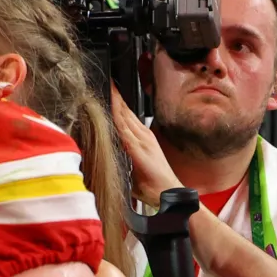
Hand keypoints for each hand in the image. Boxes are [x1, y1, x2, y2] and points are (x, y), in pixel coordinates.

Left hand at [110, 85, 180, 207]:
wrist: (168, 195)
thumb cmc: (153, 185)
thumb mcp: (134, 170)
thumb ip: (124, 161)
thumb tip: (109, 163)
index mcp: (142, 141)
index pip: (127, 118)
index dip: (119, 104)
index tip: (111, 91)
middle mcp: (143, 137)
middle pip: (126, 112)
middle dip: (116, 97)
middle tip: (108, 82)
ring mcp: (141, 140)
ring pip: (124, 116)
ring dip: (116, 101)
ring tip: (109, 86)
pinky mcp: (138, 147)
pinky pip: (123, 126)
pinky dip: (116, 114)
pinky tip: (111, 104)